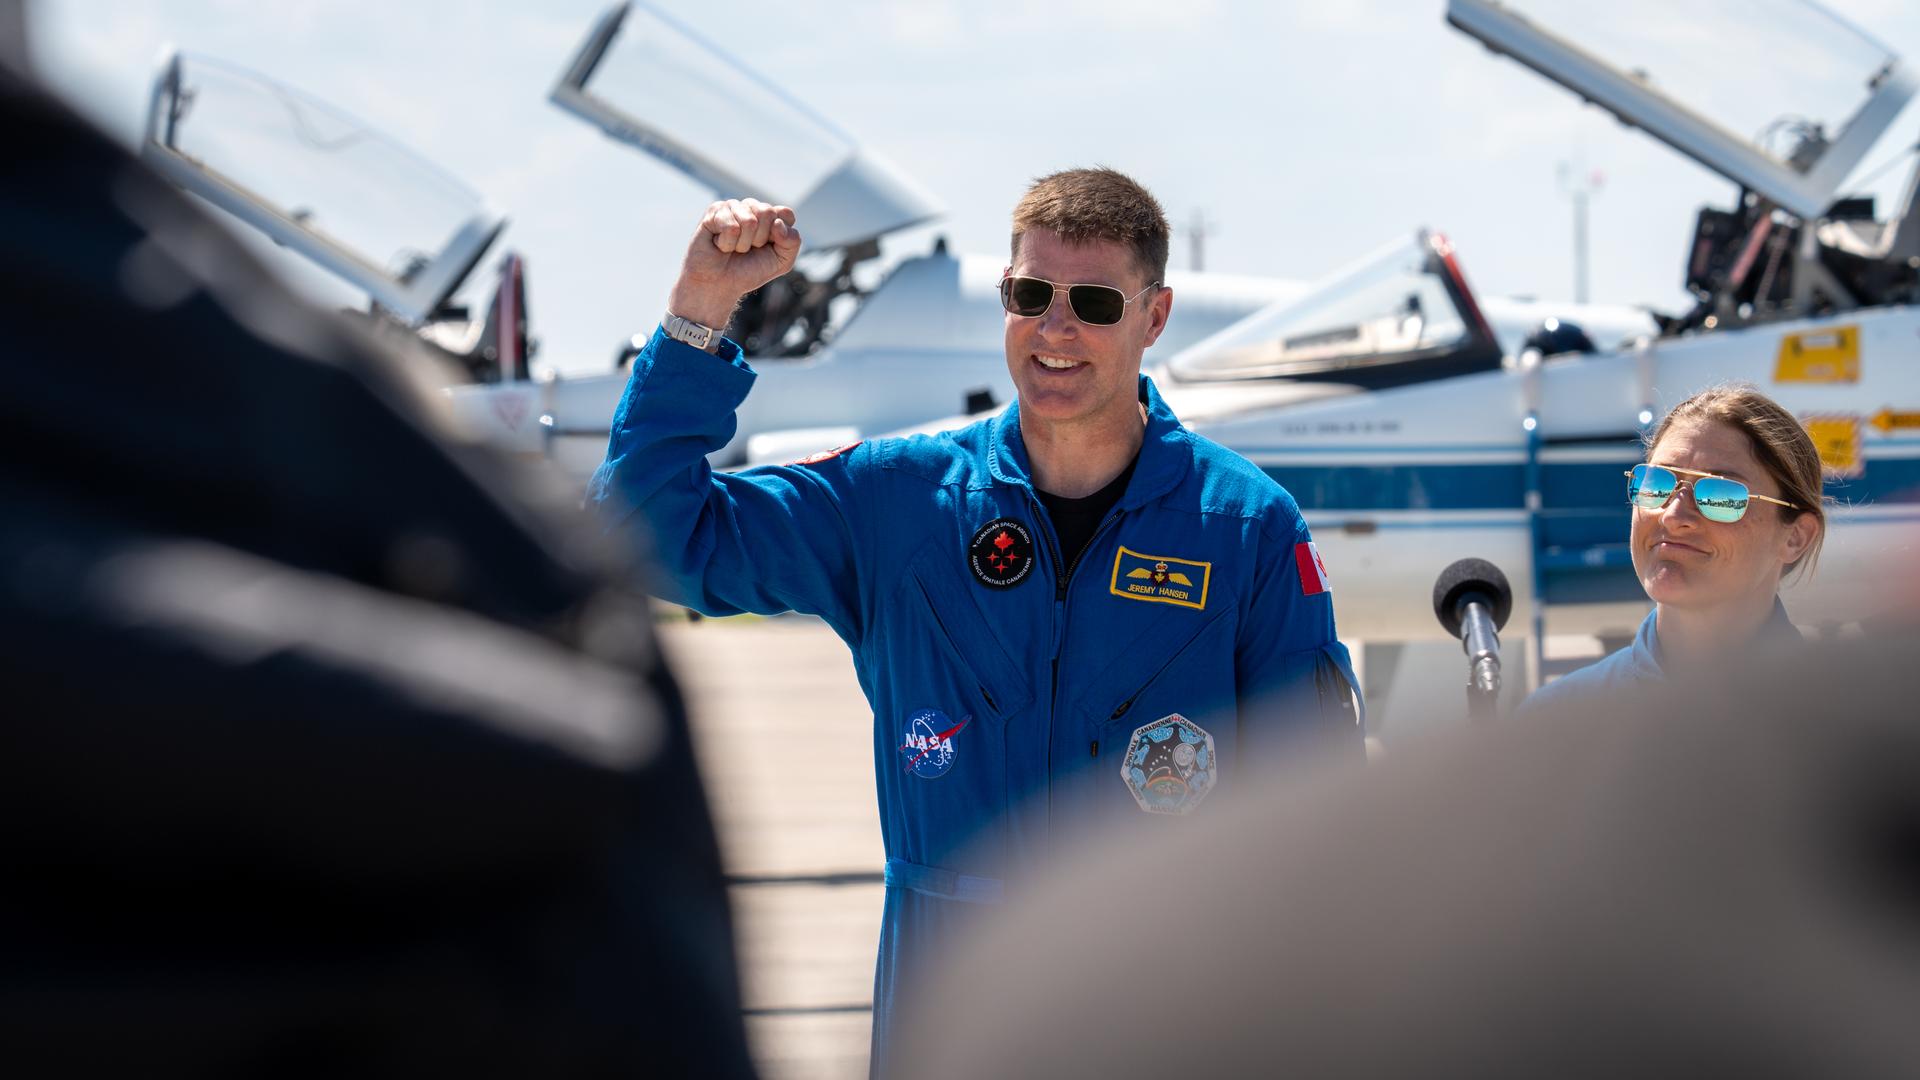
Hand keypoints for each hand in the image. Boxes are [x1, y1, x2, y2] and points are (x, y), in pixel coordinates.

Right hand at [665, 198, 801, 329]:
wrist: (719, 285)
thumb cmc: (749, 271)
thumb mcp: (782, 262)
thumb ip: (793, 241)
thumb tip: (777, 223)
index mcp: (771, 216)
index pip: (785, 214)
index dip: (780, 235)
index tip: (768, 248)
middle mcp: (752, 207)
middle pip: (768, 213)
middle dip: (759, 240)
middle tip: (747, 250)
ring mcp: (733, 207)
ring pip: (749, 221)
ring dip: (742, 244)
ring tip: (732, 248)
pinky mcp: (714, 211)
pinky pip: (731, 227)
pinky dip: (726, 244)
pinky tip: (719, 245)